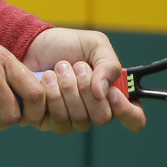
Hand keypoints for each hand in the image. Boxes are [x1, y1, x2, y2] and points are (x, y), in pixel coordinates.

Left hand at [23, 27, 146, 133]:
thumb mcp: (95, 44)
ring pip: (79, 119)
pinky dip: (50, 95)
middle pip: (102, 118)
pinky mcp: (49, 122)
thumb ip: (108, 65)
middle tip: (76, 66)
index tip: (112, 93)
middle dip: (86, 88)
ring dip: (67, 88)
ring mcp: (72, 119)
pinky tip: (45, 80)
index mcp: (114, 95)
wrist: (32, 44)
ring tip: (57, 69)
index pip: (134, 119)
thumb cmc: (66, 45)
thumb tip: (103, 93)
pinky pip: (56, 121)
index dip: (126, 110)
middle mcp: (94, 111)